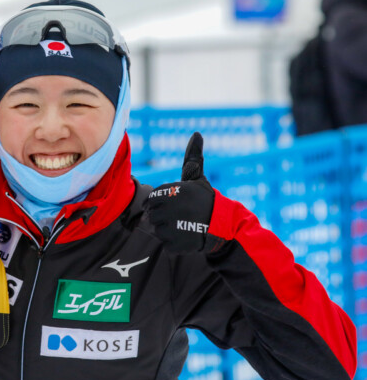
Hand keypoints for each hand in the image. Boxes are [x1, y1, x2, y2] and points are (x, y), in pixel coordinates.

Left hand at [144, 132, 214, 253]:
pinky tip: (187, 236)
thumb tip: (196, 134)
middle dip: (165, 217)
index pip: (152, 198)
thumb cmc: (207, 200)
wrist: (226, 226)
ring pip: (158, 230)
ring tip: (185, 226)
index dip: (162, 202)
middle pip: (153, 215)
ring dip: (169, 230)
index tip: (173, 205)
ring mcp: (173, 227)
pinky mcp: (176, 244)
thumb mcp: (198, 177)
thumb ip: (192, 157)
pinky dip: (175, 243)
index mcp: (174, 191)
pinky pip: (166, 244)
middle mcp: (172, 208)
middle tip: (181, 217)